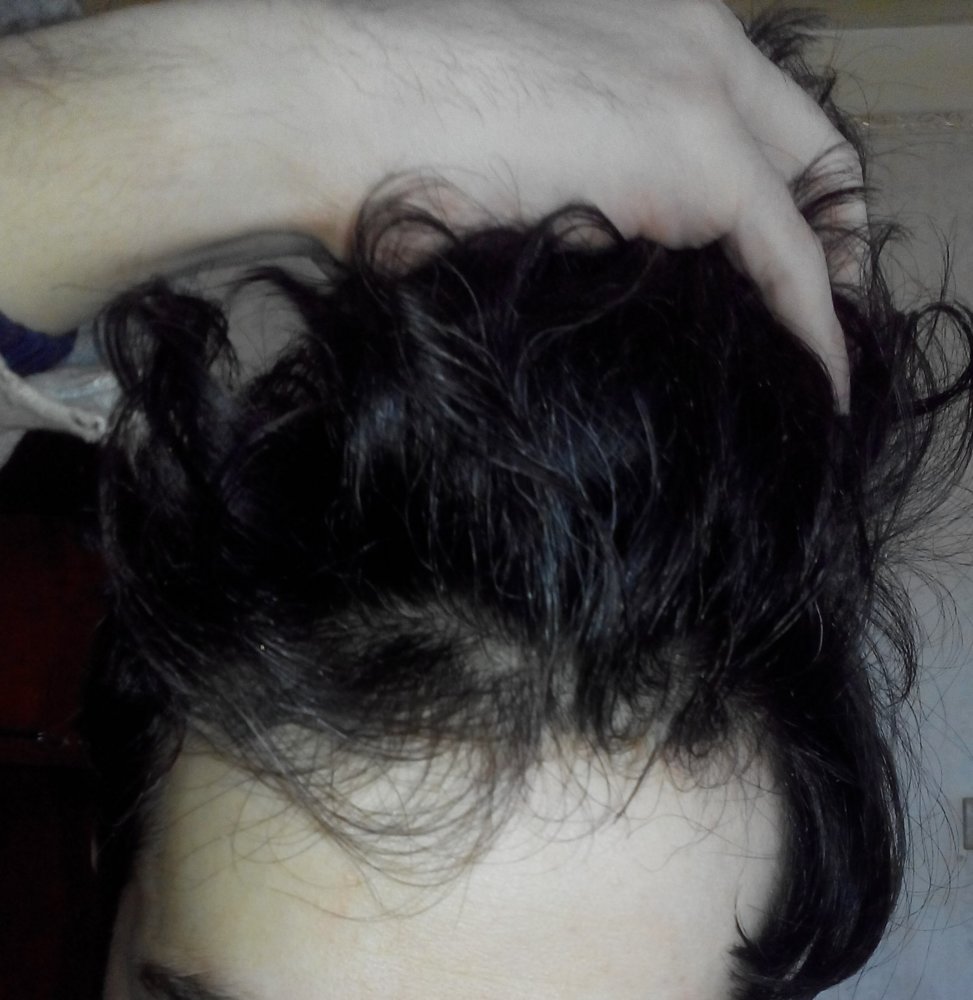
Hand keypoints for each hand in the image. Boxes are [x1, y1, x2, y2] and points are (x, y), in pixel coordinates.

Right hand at [255, 0, 859, 405]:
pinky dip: (815, 325)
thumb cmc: (390, 131)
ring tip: (796, 352)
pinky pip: (792, 260)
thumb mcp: (510, 144)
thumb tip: (597, 250)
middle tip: (803, 315)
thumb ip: (579, 174)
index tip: (765, 269)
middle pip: (804, 152)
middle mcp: (692, 41)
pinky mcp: (697, 156)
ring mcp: (698, 90)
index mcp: (646, 28)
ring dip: (812, 281)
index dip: (777, 197)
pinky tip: (817, 379)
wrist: (338, 99)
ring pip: (802, 205)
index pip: (755, 118)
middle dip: (817, 237)